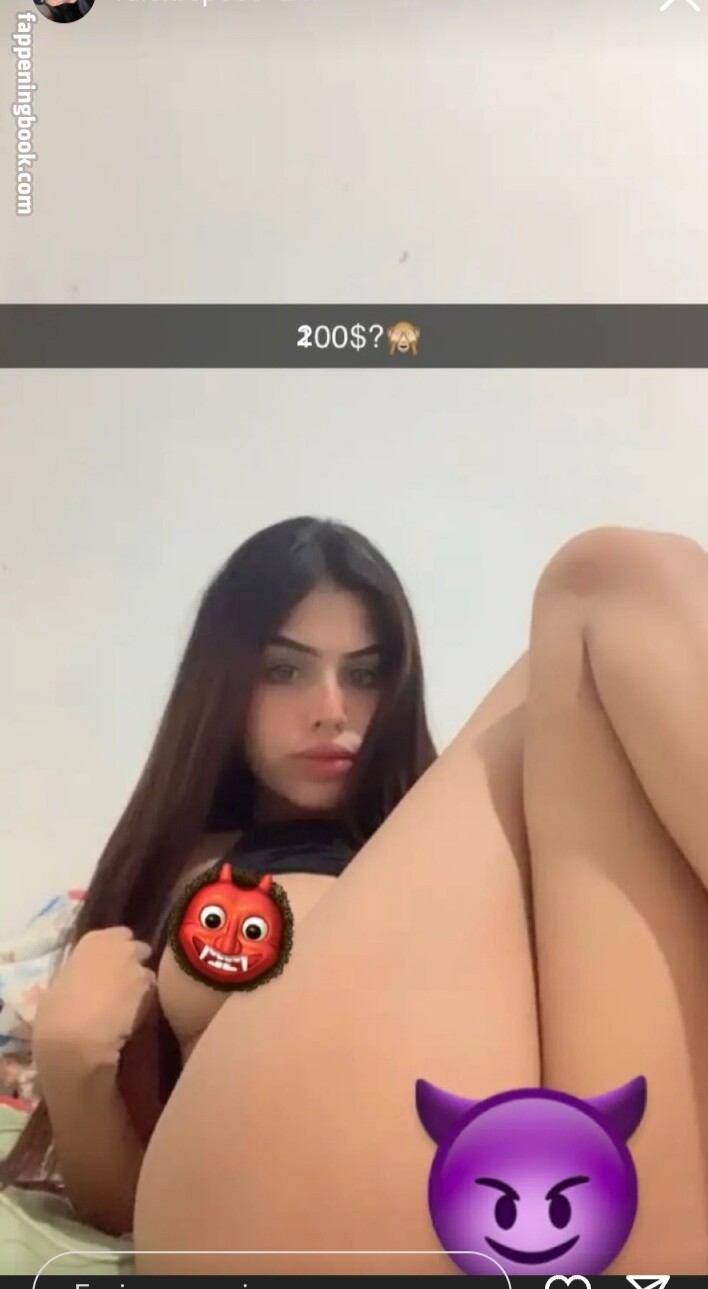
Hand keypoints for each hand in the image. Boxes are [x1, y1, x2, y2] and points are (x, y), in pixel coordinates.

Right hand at [33, 927, 156, 1076]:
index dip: (117, 948)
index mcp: (96, 940)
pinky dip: (144, 1003)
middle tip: (120, 982)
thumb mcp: (59, 983)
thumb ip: (78, 974)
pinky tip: (131, 1017)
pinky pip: (151, 996)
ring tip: (127, 1004)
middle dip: (133, 962)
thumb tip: (79, 979)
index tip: (110, 962)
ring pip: (147, 974)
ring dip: (140, 984)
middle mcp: (123, 948)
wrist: (76, 1037)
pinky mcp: (151, 996)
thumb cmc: (56, 1008)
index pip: (120, 934)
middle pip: (139, 949)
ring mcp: (139, 970)